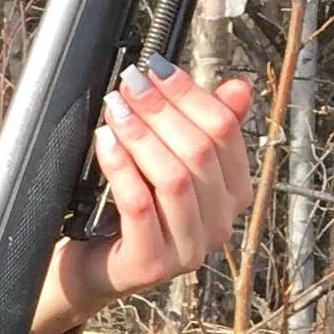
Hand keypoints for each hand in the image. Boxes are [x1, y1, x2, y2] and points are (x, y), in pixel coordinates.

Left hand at [21, 59, 257, 333]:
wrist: (95, 265)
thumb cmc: (132, 208)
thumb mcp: (169, 162)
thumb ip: (200, 126)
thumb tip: (238, 86)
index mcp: (234, 193)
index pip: (225, 132)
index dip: (191, 94)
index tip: (157, 68)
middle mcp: (220, 224)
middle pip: (199, 152)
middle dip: (161, 110)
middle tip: (130, 84)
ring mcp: (189, 249)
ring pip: (174, 178)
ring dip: (141, 135)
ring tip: (115, 108)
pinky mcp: (153, 264)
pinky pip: (140, 206)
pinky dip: (121, 168)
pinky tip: (105, 142)